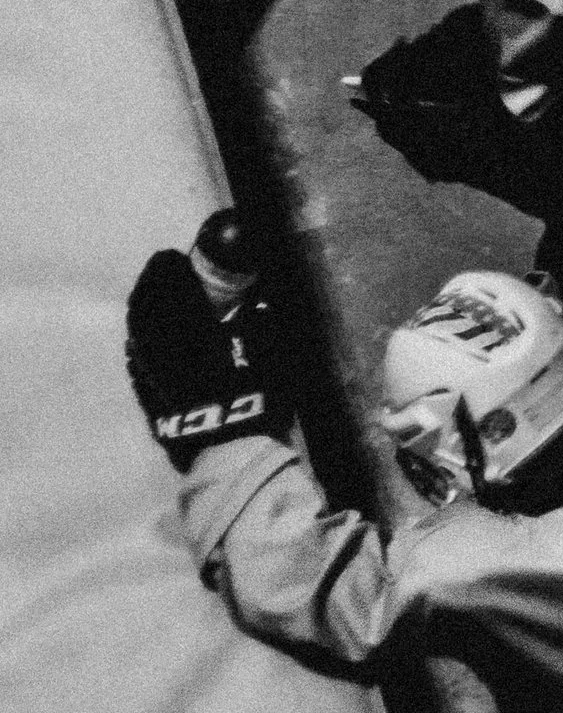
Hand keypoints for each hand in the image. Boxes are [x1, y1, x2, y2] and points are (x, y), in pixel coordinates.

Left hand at [124, 233, 292, 466]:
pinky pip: (136, 360)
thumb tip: (260, 304)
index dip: (169, 267)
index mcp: (193, 331)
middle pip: (144, 307)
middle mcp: (163, 348)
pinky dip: (139, 341)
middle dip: (151, 283)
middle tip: (163, 270)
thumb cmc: (259, 403)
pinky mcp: (147, 399)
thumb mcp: (278, 356)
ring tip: (155, 301)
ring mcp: (150, 376)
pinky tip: (145, 342)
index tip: (176, 255)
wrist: (231, 457)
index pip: (170, 288)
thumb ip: (267, 324)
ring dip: (142, 310)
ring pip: (135, 333)